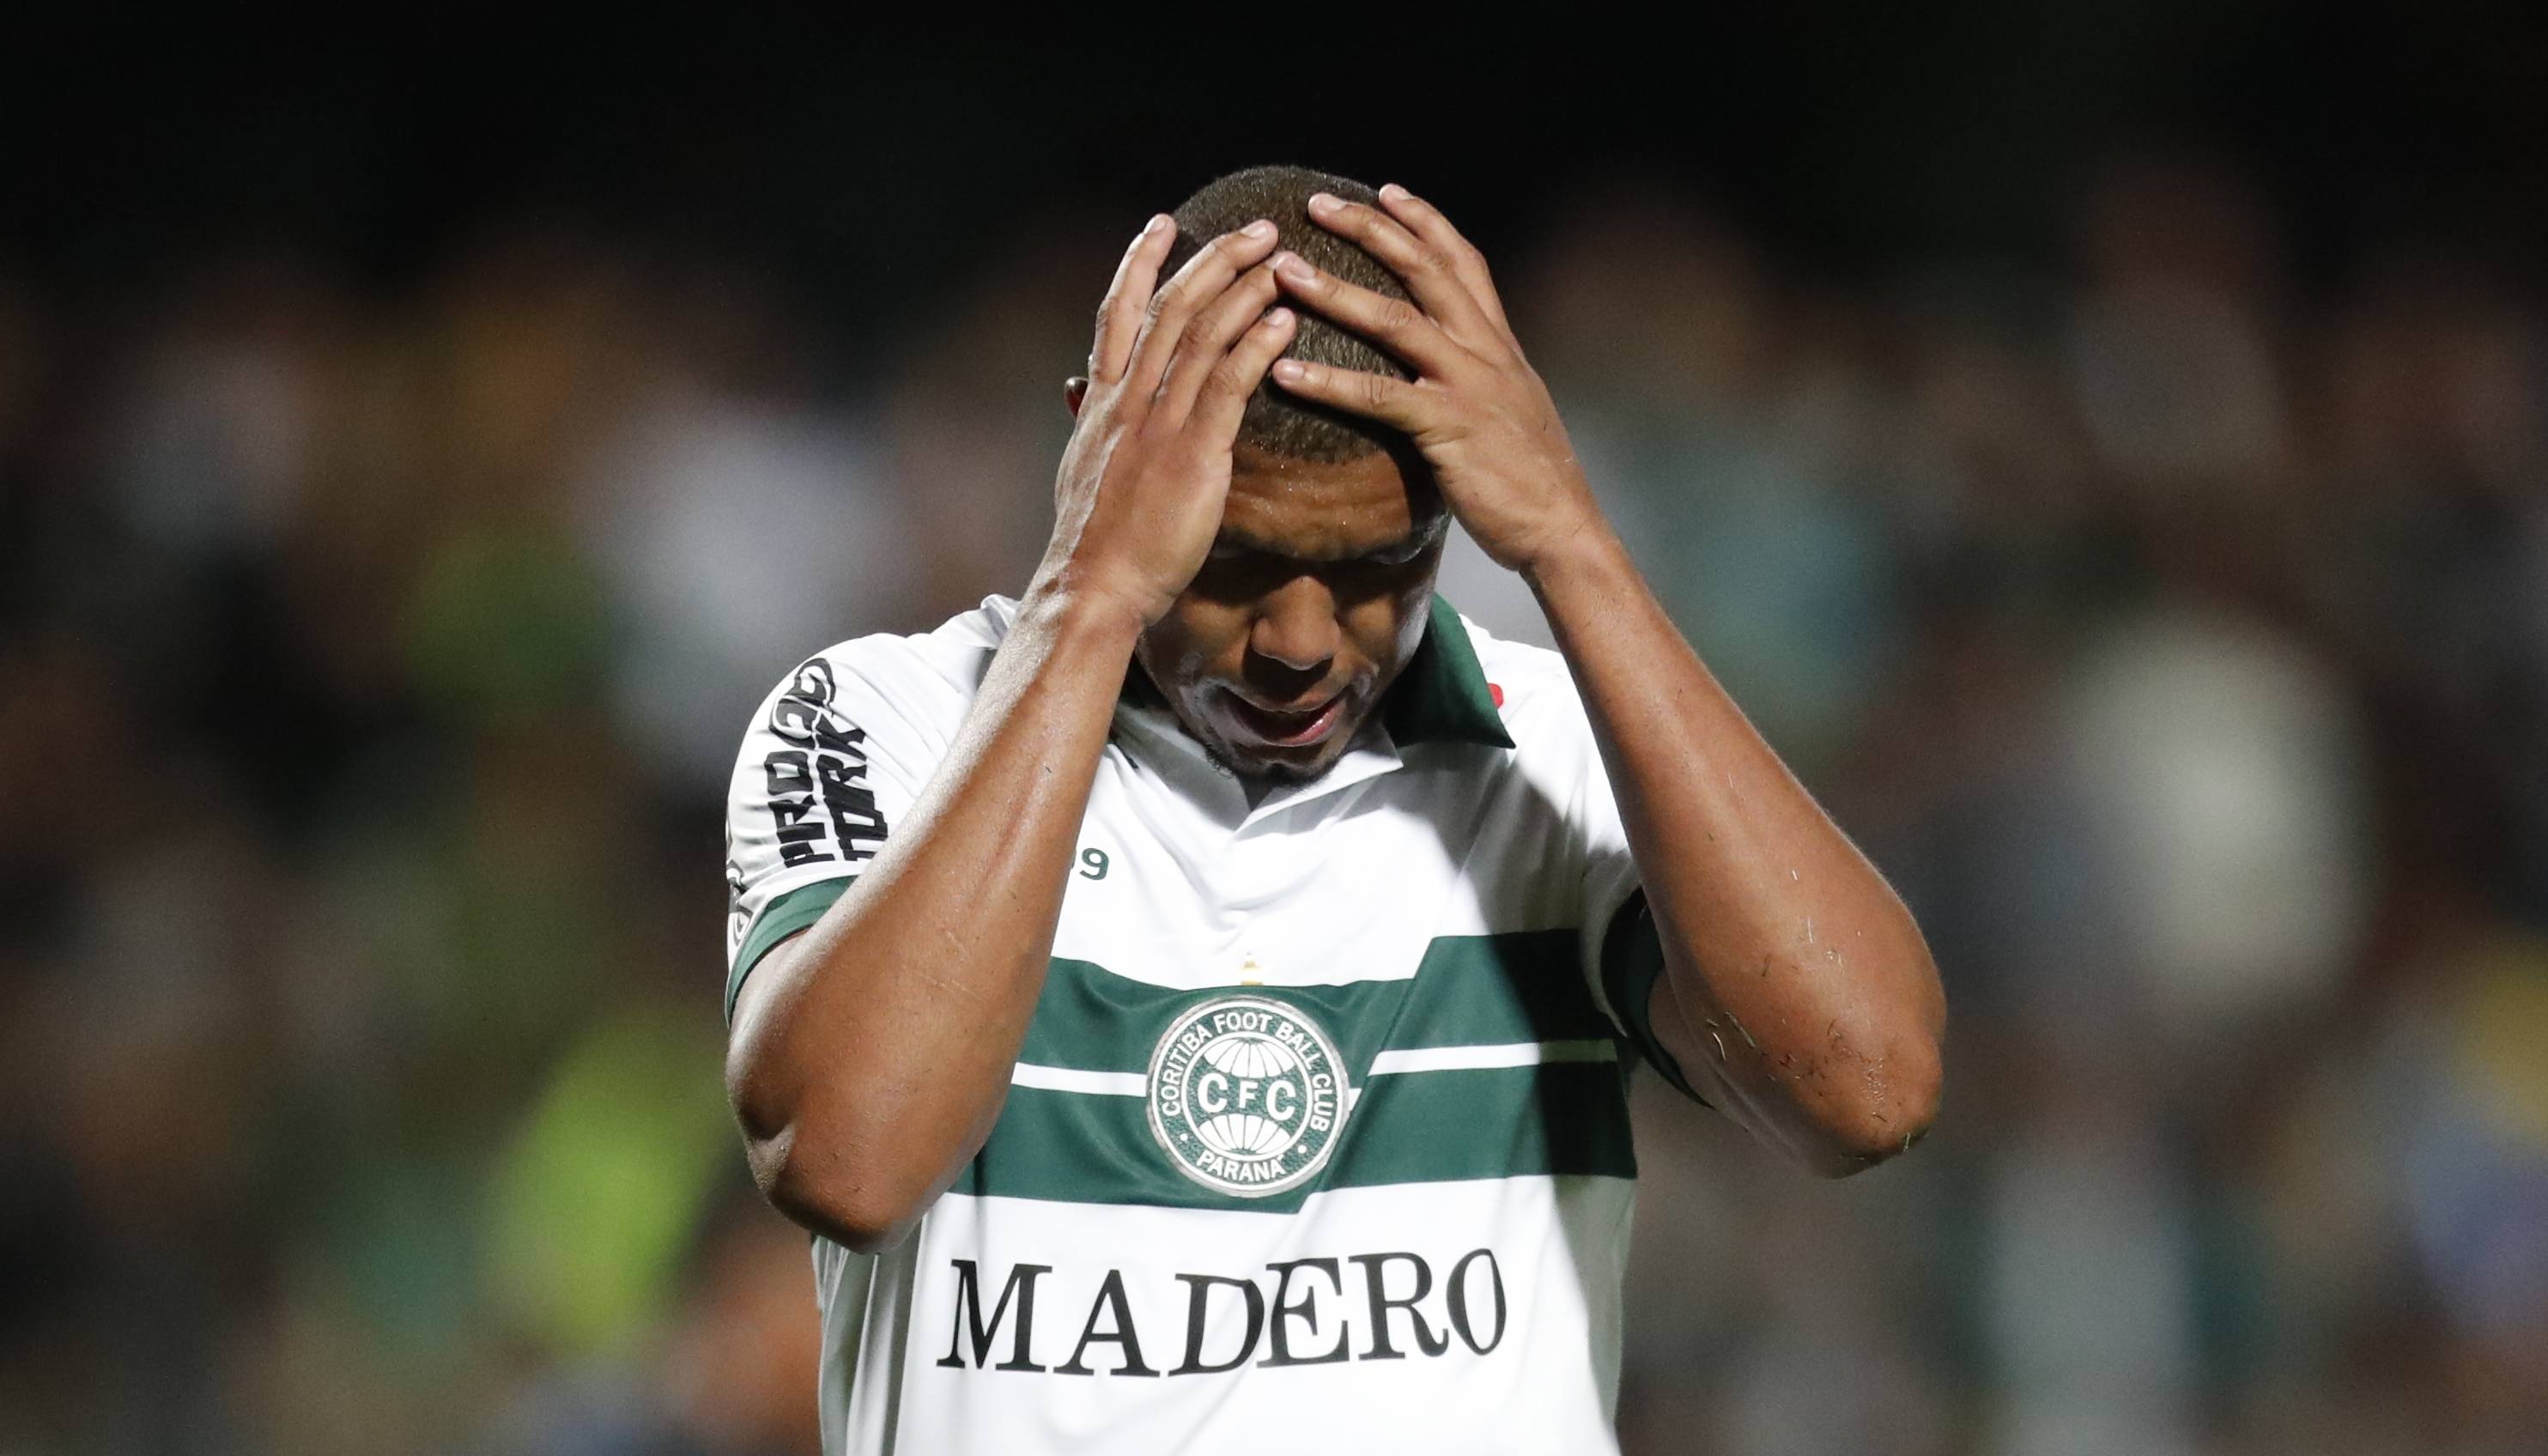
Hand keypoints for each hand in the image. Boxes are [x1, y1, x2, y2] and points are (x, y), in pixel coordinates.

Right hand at [1032, 215, 1296, 627]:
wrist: (1092, 587)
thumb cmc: (1093, 542)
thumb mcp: (1081, 469)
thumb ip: (1089, 425)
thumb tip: (1080, 396)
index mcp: (1100, 401)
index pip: (1117, 312)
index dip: (1140, 262)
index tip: (1164, 223)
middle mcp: (1127, 401)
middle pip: (1170, 308)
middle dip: (1214, 260)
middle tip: (1257, 229)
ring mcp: (1158, 425)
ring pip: (1201, 336)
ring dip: (1245, 291)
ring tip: (1284, 261)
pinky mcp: (1193, 455)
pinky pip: (1229, 386)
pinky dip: (1258, 347)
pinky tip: (1286, 322)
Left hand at [1267, 186, 1603, 575]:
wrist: (1563, 528)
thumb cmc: (1530, 479)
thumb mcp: (1511, 409)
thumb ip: (1479, 377)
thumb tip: (1447, 366)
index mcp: (1499, 344)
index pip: (1462, 261)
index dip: (1425, 221)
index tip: (1385, 191)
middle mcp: (1486, 351)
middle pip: (1424, 269)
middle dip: (1370, 230)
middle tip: (1316, 203)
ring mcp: (1469, 385)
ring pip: (1395, 321)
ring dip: (1334, 291)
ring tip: (1283, 272)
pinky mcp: (1450, 428)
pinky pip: (1380, 397)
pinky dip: (1330, 383)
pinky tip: (1285, 373)